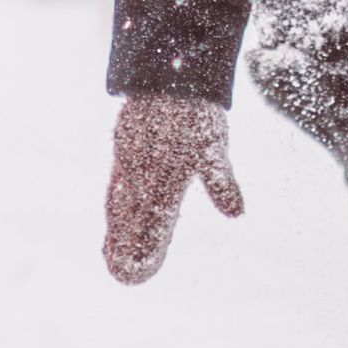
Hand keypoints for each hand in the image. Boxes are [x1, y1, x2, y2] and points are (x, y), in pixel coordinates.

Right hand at [105, 95, 244, 284]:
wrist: (171, 72)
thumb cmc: (197, 113)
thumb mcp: (214, 148)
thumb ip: (222, 182)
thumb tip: (236, 212)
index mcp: (165, 181)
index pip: (153, 227)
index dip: (145, 251)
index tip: (140, 273)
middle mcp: (142, 175)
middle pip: (128, 221)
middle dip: (123, 249)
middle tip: (120, 275)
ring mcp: (128, 160)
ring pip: (119, 202)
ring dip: (115, 230)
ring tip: (111, 253)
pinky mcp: (123, 145)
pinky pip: (116, 182)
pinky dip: (114, 204)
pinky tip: (115, 212)